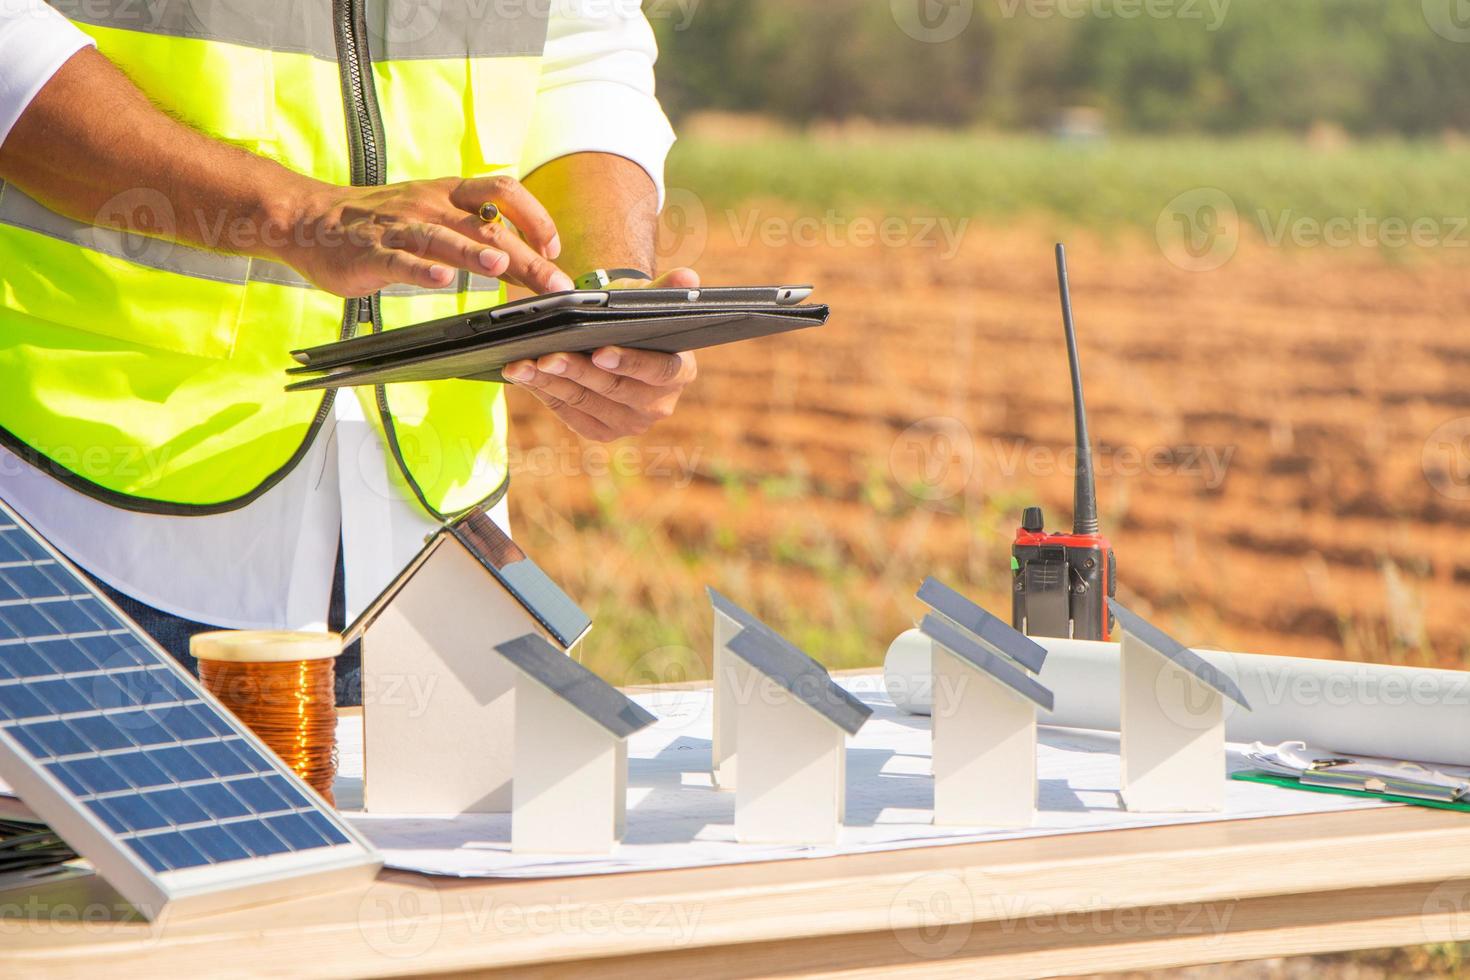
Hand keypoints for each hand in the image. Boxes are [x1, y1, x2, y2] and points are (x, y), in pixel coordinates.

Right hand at [276, 175, 573, 297]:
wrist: (312, 219)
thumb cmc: (383, 223)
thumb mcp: (435, 215)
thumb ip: (477, 233)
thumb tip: (527, 259)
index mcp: (450, 194)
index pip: (504, 192)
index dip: (536, 216)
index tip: (555, 248)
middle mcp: (430, 205)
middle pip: (487, 225)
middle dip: (527, 256)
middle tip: (554, 282)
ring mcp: (400, 228)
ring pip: (444, 237)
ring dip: (475, 251)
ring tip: (501, 265)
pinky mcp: (372, 253)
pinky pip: (400, 260)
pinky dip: (421, 269)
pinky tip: (440, 279)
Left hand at [504, 268, 700, 441]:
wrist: (618, 339)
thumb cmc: (634, 316)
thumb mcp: (650, 299)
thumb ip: (668, 288)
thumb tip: (688, 279)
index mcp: (680, 373)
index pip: (657, 370)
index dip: (629, 362)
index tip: (599, 352)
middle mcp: (659, 405)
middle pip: (613, 390)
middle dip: (576, 371)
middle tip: (545, 356)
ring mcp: (630, 423)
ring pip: (585, 403)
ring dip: (550, 383)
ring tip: (521, 364)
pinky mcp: (602, 432)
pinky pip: (569, 414)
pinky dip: (545, 393)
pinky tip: (523, 376)